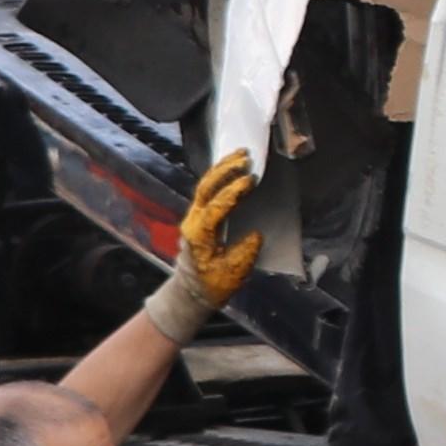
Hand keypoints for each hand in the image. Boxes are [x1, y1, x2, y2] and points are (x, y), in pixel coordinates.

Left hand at [175, 147, 261, 306]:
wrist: (191, 292)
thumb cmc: (212, 284)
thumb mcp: (233, 273)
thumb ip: (245, 252)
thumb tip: (255, 234)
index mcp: (200, 235)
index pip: (216, 206)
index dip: (233, 192)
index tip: (250, 180)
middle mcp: (193, 221)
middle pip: (206, 187)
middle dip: (225, 170)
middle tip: (246, 158)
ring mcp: (193, 216)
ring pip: (204, 185)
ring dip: (222, 168)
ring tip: (241, 154)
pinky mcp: (198, 216)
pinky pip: (207, 190)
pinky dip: (219, 176)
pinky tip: (232, 167)